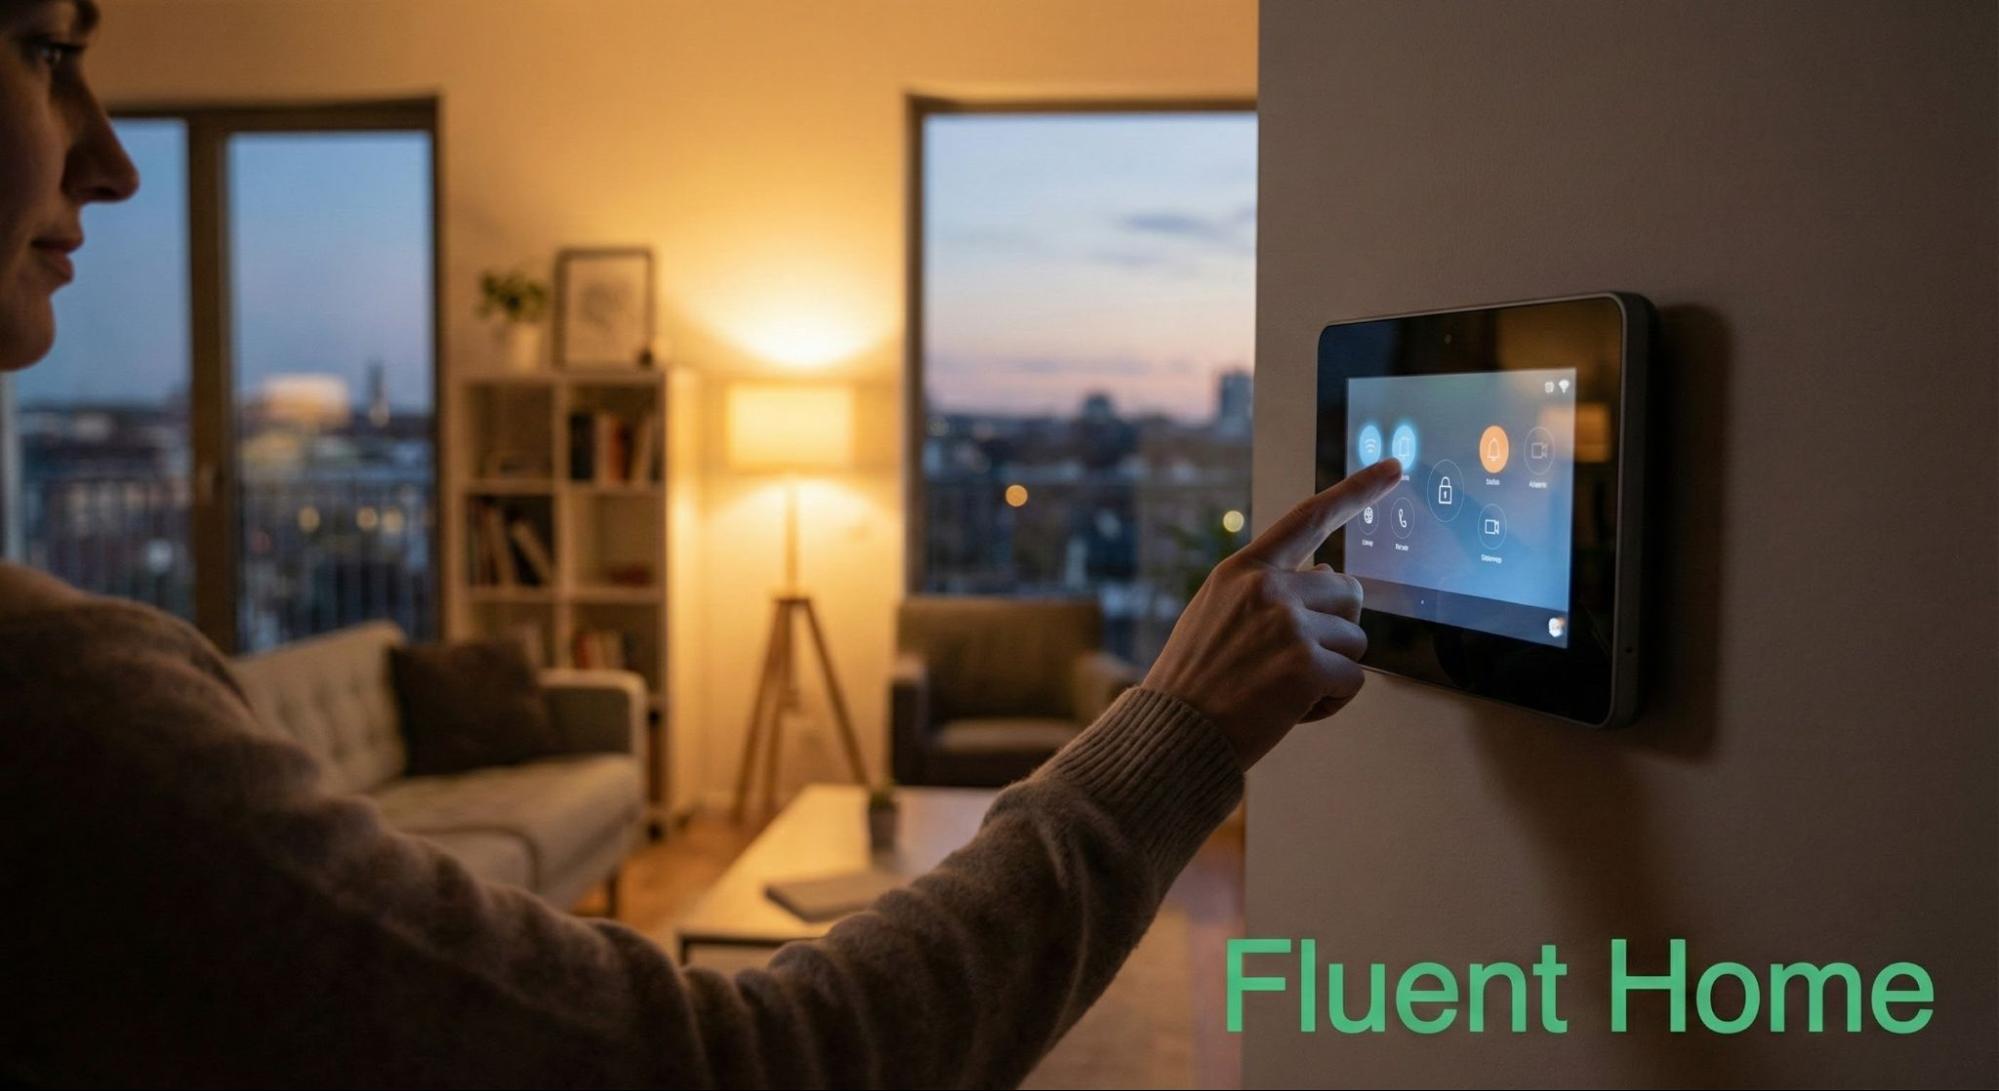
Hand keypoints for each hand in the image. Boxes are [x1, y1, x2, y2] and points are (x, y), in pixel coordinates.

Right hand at [1141, 459, 1401, 768]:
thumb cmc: (1196, 683)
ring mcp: (1289, 624)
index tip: (1396, 469)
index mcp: (1244, 570)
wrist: (1172, 735)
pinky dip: (1331, 702)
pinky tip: (1290, 710)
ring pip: (1355, 641)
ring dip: (1332, 670)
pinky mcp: (1307, 666)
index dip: (1357, 490)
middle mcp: (1269, 588)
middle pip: (1350, 593)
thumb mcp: (1218, 615)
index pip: (1309, 518)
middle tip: (1297, 662)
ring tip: (1281, 690)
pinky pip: (1353, 681)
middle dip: (1337, 629)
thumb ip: (1271, 590)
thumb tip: (1329, 571)